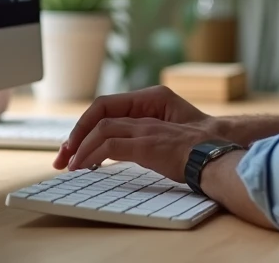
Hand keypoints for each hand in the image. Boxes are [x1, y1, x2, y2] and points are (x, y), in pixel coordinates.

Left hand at [53, 85, 211, 169]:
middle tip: (63, 156)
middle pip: (100, 116)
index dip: (89, 126)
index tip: (75, 146)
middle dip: (77, 136)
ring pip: (101, 129)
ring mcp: (145, 129)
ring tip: (70, 164)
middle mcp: (145, 116)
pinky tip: (82, 167)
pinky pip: (108, 146)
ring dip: (80, 147)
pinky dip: (90, 155)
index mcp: (150, 113)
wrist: (215, 155)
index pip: (110, 111)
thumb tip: (124, 154)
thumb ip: (146, 142)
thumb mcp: (166, 143)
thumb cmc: (197, 153)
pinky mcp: (146, 145)